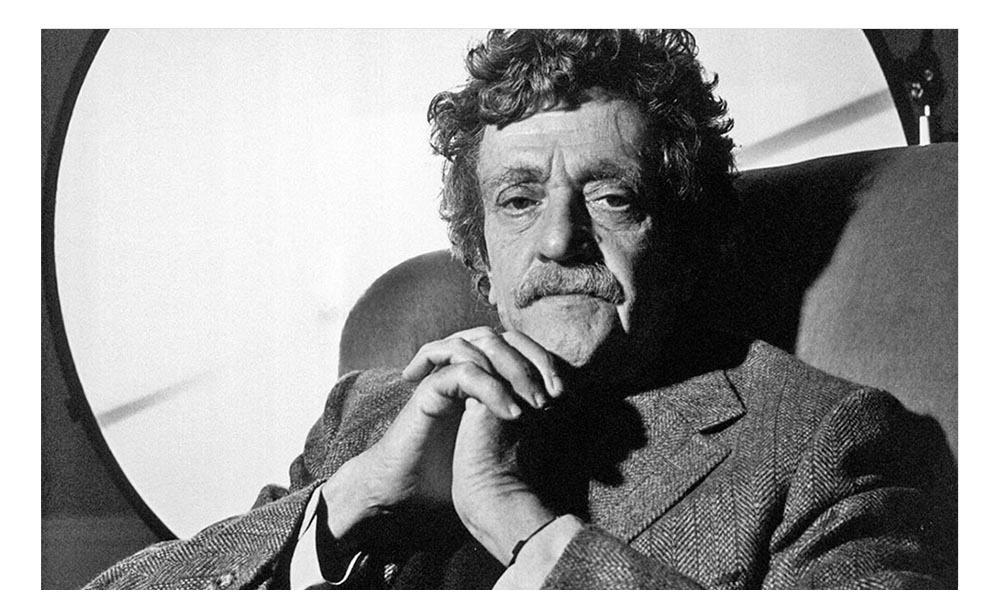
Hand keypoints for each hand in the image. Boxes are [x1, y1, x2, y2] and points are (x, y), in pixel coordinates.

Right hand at [322, 326, 560, 541]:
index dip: (543, 361)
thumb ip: (525, 429)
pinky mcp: (427, 390)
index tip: (566, 393)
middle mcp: (458, 368)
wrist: (406, 490)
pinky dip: (490, 387)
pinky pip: (461, 371)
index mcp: (476, 375)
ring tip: (537, 403)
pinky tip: (511, 415)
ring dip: (515, 369)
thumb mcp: (496, 445)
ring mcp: (441, 375)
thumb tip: (569, 429)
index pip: (514, 345)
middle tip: (557, 393)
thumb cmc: (447, 471)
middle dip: (534, 359)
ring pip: (480, 343)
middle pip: (501, 336)